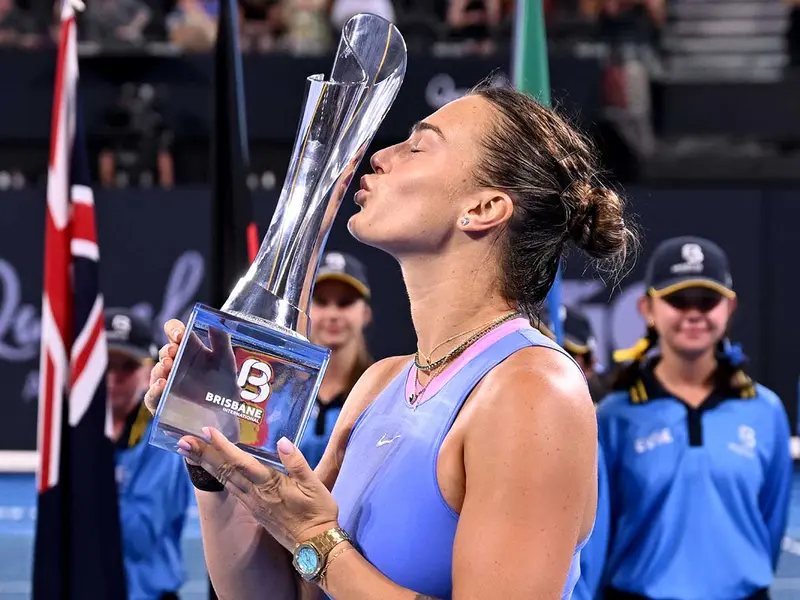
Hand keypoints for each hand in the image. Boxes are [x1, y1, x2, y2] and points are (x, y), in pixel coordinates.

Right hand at [144, 318, 240, 440]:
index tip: (179, 334)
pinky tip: (162, 386)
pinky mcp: (164, 403)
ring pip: (156, 372)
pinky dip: (154, 391)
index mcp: (189, 349)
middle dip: (167, 350)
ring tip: (168, 367)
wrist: (226, 416)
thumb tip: (216, 321)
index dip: (173, 329)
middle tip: (174, 351)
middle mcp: (176, 364)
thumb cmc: (224, 385)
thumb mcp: (226, 361)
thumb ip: (221, 340)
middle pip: (164, 352)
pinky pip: (152, 397)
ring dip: (160, 368)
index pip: (175, 332)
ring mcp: (168, 383)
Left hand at [177, 427, 339, 550]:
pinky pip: (231, 489)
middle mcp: (255, 495)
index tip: (207, 431)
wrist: (315, 544)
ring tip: (191, 452)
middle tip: (183, 441)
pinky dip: (219, 476)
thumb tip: (282, 441)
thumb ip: (296, 462)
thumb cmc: (317, 513)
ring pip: (224, 480)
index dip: (222, 446)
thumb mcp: (314, 485)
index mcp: (269, 485)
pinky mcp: (255, 510)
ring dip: (206, 465)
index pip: (240, 462)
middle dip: (203, 455)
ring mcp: (253, 504)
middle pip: (223, 471)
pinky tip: (215, 470)